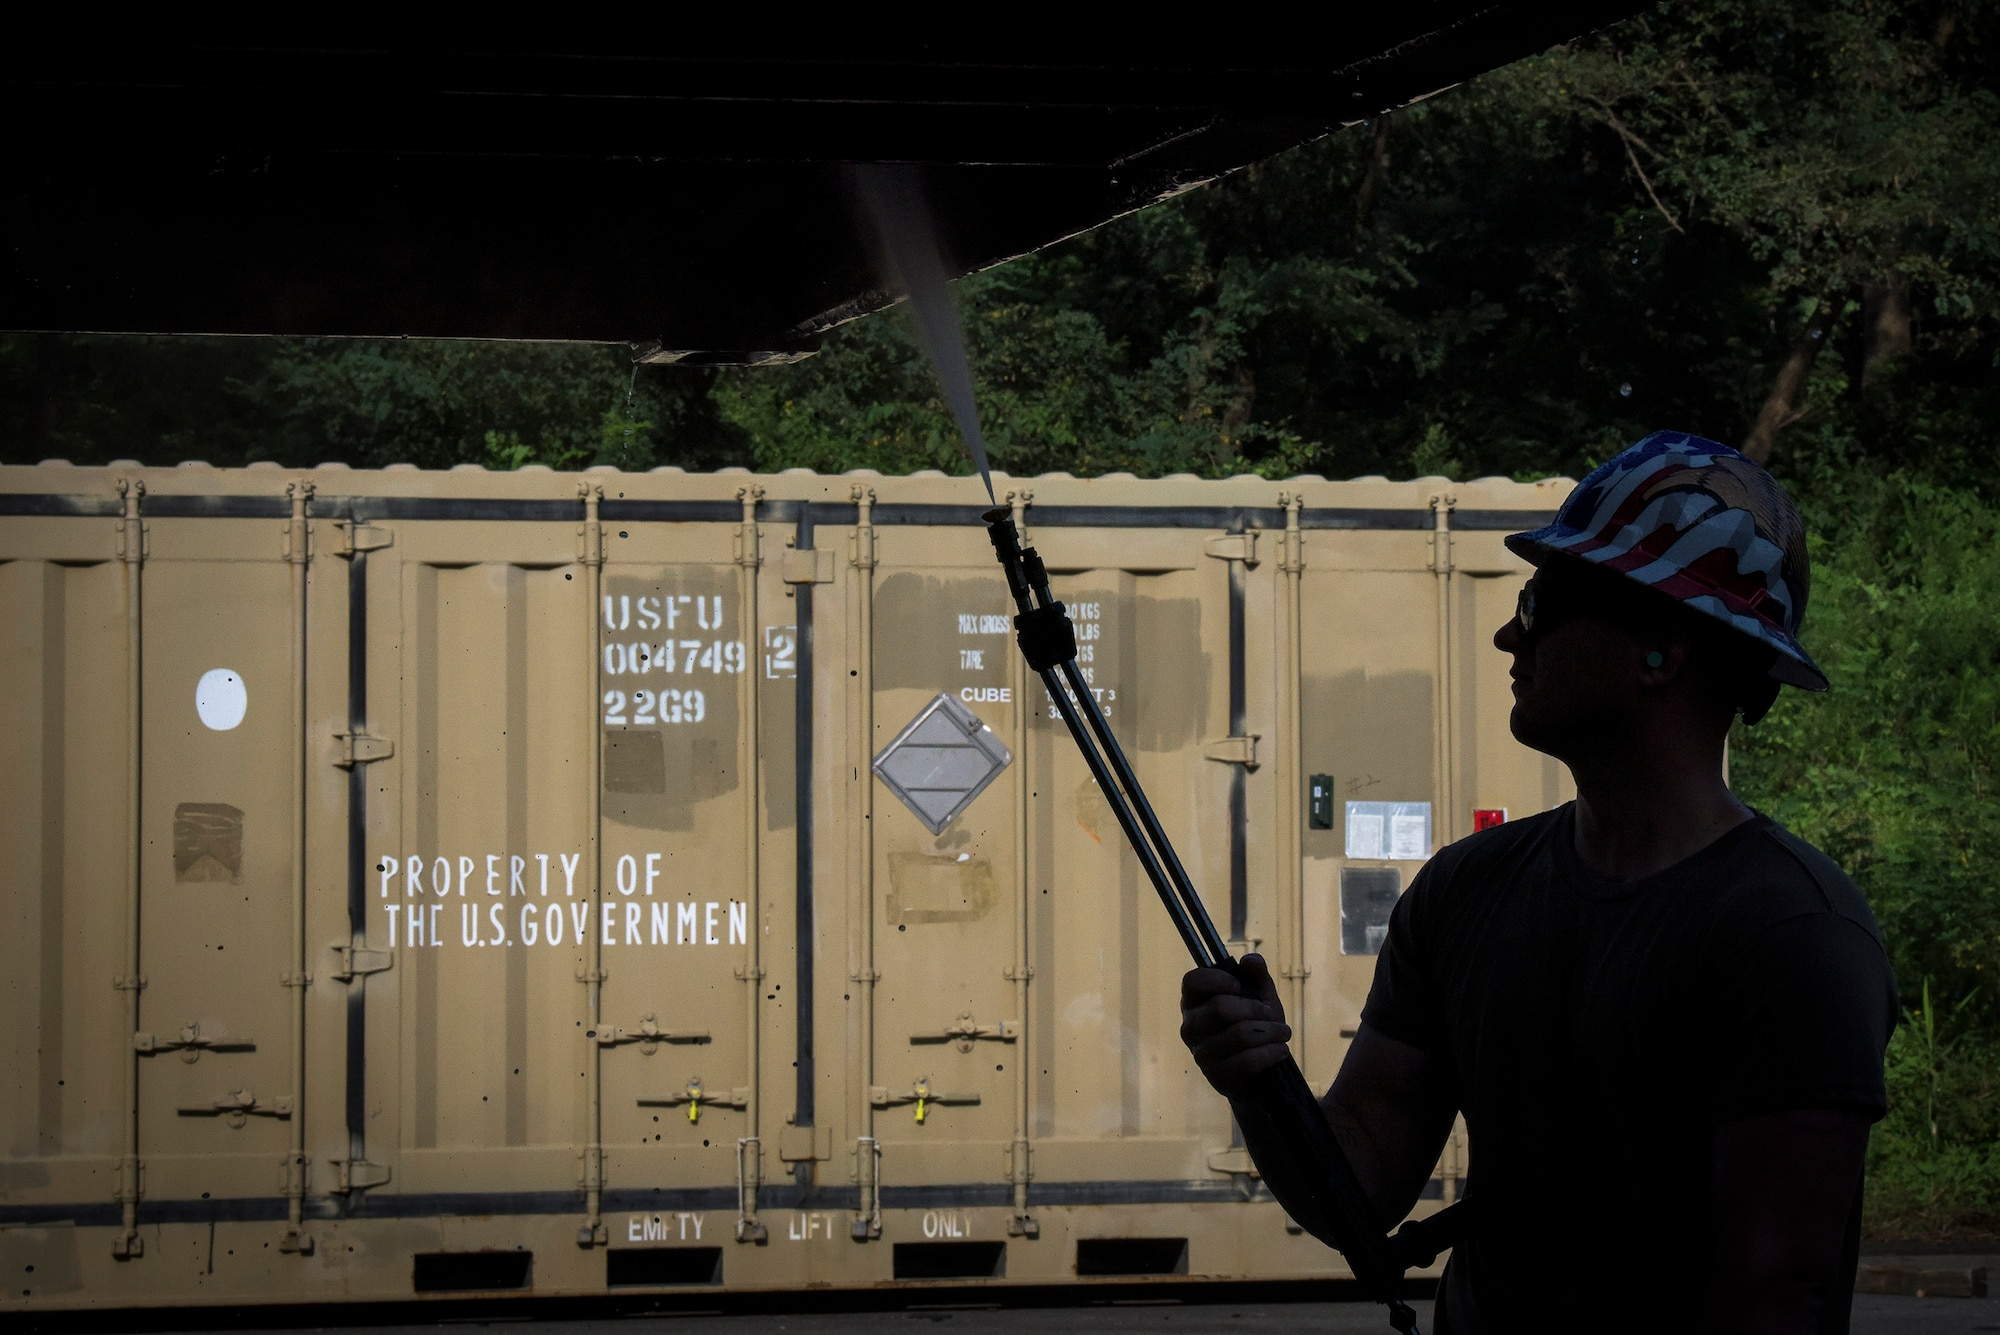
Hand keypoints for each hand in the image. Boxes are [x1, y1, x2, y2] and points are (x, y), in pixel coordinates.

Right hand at [1179, 953, 1290, 1098]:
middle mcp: (1190, 1027)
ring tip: (1283, 1033)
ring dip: (1271, 1032)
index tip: (1238, 985)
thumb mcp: (1259, 997)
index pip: (1192, 981)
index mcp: (1194, 1002)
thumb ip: (1256, 976)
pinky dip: (1271, 1053)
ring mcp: (1201, 1053)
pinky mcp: (1217, 1076)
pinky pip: (1247, 1060)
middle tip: (1271, 1013)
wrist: (1258, 1074)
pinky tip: (1280, 1050)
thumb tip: (1250, 960)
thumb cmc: (1254, 1026)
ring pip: (1239, 1034)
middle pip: (1220, 1008)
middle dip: (1255, 1008)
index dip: (1216, 980)